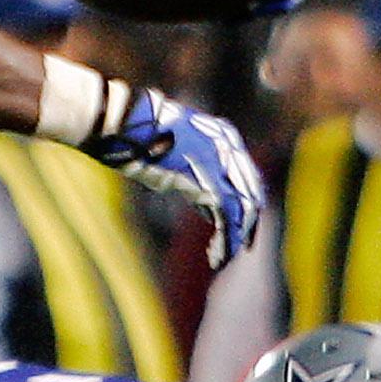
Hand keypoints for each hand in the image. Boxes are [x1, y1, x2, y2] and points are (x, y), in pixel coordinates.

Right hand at [86, 91, 266, 266]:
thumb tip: (206, 202)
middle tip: (243, 247)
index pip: (246, 176)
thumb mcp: (175, 153)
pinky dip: (226, 242)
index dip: (246, 204)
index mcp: (224, 137)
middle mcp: (229, 149)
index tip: (241, 225)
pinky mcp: (209, 183)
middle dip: (247, 225)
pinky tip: (217, 256)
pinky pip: (227, 219)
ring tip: (224, 257)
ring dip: (236, 238)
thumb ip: (195, 174)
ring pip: (242, 210)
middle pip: (251, 194)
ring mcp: (221, 165)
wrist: (130, 124)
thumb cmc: (140, 137)